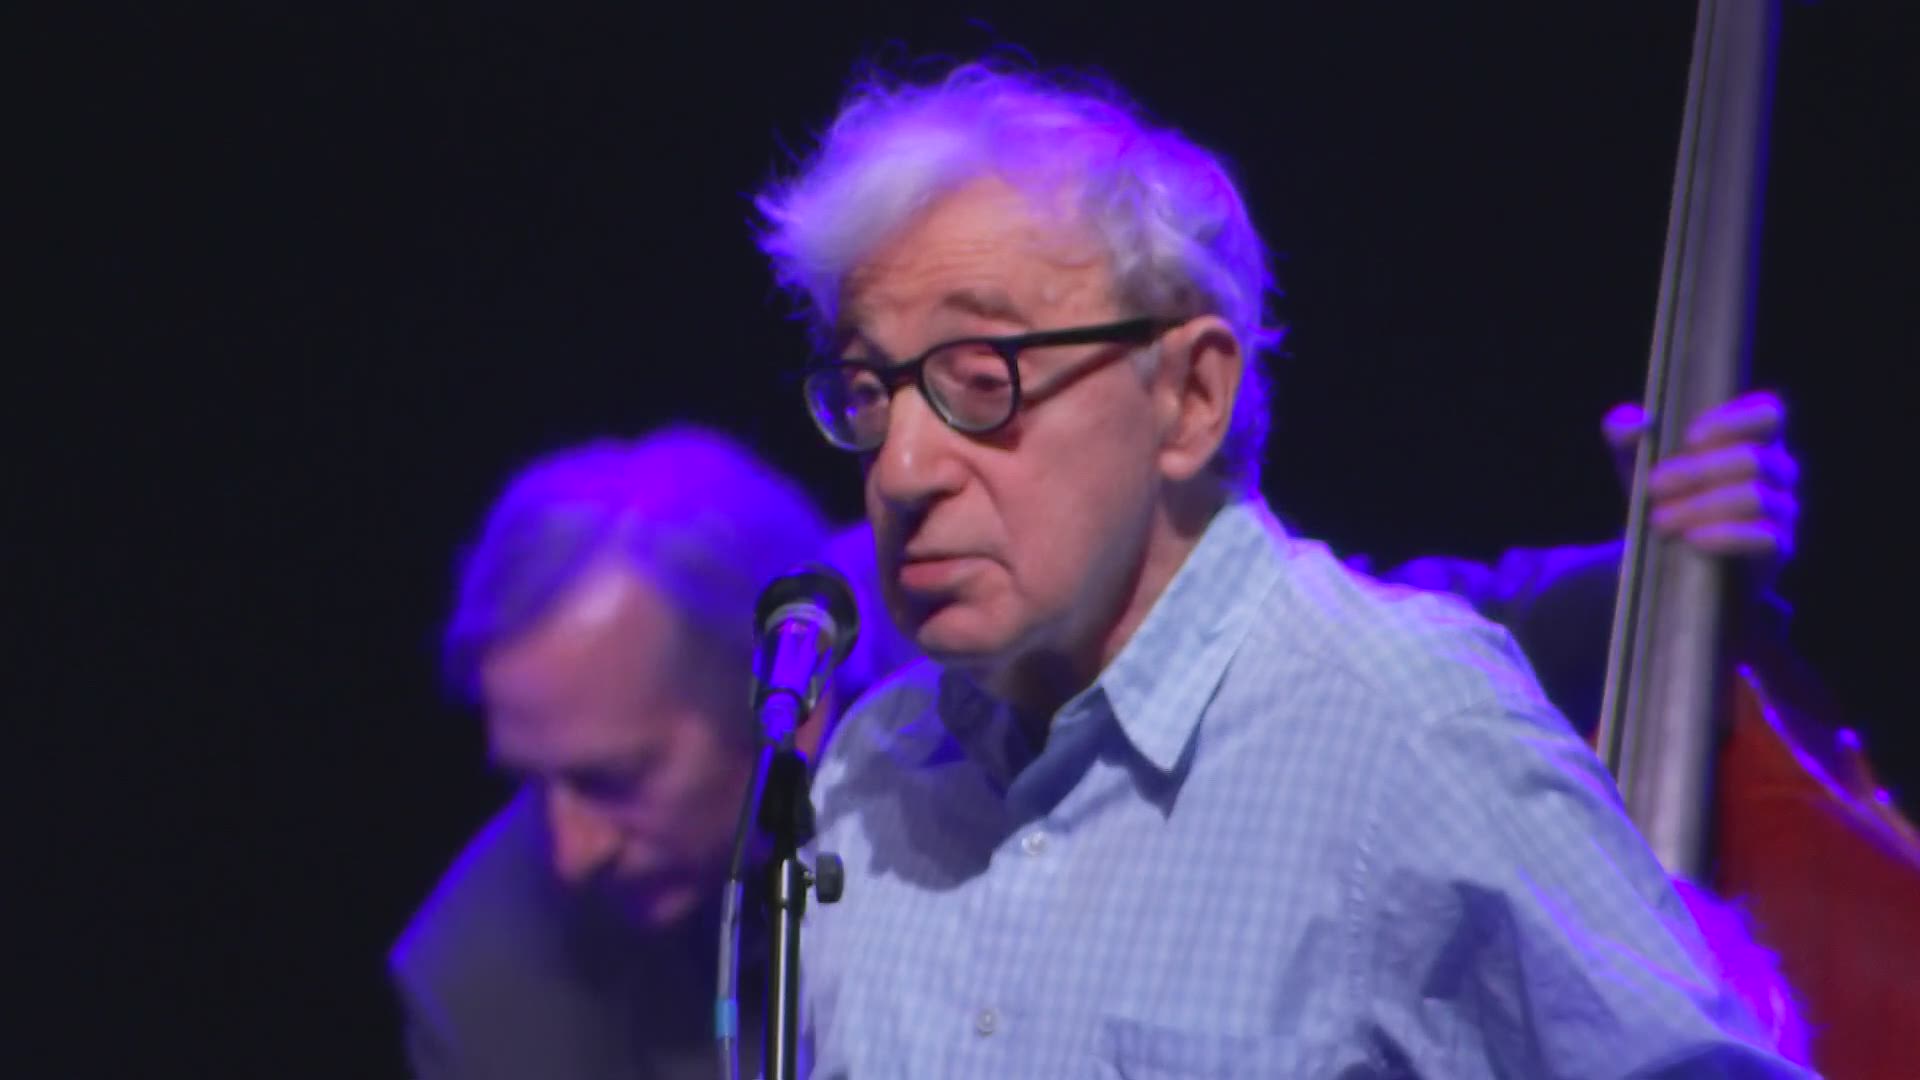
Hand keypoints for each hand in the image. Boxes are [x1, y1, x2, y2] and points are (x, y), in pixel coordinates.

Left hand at [1601, 389, 1798, 571]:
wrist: (1666, 551)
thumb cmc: (1661, 491)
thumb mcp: (1637, 459)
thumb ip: (1626, 431)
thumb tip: (1634, 424)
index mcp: (1753, 438)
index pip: (1768, 415)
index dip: (1734, 422)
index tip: (1689, 438)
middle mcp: (1776, 469)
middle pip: (1752, 460)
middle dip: (1696, 472)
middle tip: (1653, 486)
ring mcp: (1781, 509)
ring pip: (1753, 498)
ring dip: (1699, 507)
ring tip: (1659, 520)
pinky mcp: (1777, 548)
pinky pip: (1763, 539)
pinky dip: (1725, 536)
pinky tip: (1692, 538)